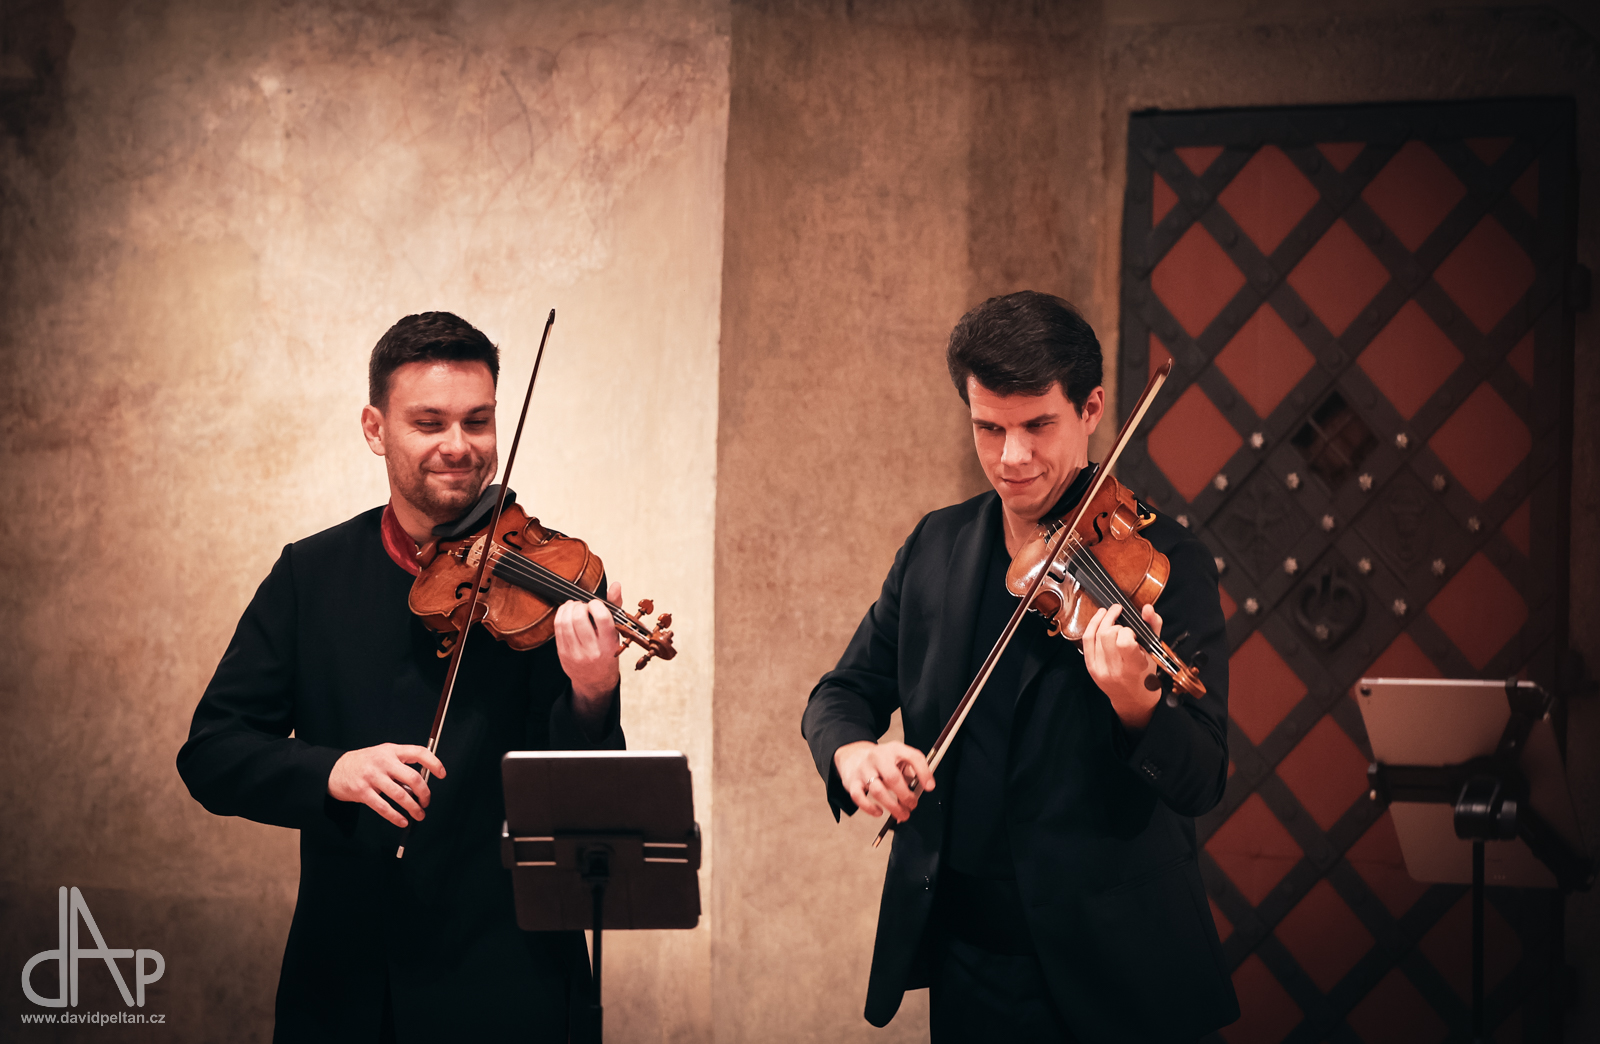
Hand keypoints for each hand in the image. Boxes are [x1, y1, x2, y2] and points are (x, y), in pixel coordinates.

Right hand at [328, 743, 446, 828]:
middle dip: (424, 794)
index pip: (419, 752)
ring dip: (413, 808)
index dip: (434, 763)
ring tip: (419, 815)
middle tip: (426, 802)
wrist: (335, 770)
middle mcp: (384, 761)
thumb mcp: (383, 755)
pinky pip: (383, 808)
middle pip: (413, 778)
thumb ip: (401, 764)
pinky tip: (402, 821)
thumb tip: (421, 784)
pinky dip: (396, 817)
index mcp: (392, 750)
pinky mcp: (363, 792)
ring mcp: (372, 777)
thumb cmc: (365, 763)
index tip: (442, 774)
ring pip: (400, 795)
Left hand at [555, 581, 622, 709]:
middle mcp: (592, 649)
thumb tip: (616, 585)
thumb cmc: (607, 653)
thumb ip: (615, 607)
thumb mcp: (616, 633)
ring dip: (568, 609)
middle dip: (579, 606)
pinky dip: (560, 616)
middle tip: (582, 606)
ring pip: (565, 622)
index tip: (595, 604)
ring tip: (574, 608)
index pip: (601, 617)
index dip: (596, 604)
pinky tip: (566, 614)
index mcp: (609, 643)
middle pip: (579, 618)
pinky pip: (557, 629)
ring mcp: (575, 653)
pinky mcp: (562, 653)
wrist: (595, 682)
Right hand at [833, 740, 934, 822]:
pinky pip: (859, 798)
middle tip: (912, 805)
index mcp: (894, 749)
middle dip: (906, 796)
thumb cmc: (882, 762)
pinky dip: (870, 808)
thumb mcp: (898, 759)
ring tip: (902, 814)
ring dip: (892, 807)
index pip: (913, 756)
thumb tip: (916, 795)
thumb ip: (910, 774)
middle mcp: (878, 757)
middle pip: (893, 778)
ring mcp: (863, 770)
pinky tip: (879, 812)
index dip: (924, 772)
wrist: (853, 756)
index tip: (930, 787)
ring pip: (878, 791)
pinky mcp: (852, 782)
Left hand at [1082, 602, 1163, 728]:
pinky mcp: (1090, 667)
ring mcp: (1099, 669)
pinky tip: (1100, 615)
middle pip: (1107, 635)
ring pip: (1095, 635)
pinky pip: (1086, 640)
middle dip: (1117, 625)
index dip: (1128, 632)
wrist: (1132, 698)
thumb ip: (1153, 627)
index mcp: (1133, 668)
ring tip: (1113, 612)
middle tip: (1125, 629)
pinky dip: (1092, 625)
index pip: (1124, 642)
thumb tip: (1147, 608)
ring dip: (1105, 619)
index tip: (1134, 634)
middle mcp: (1114, 670)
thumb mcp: (1154, 651)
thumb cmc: (1146, 674)